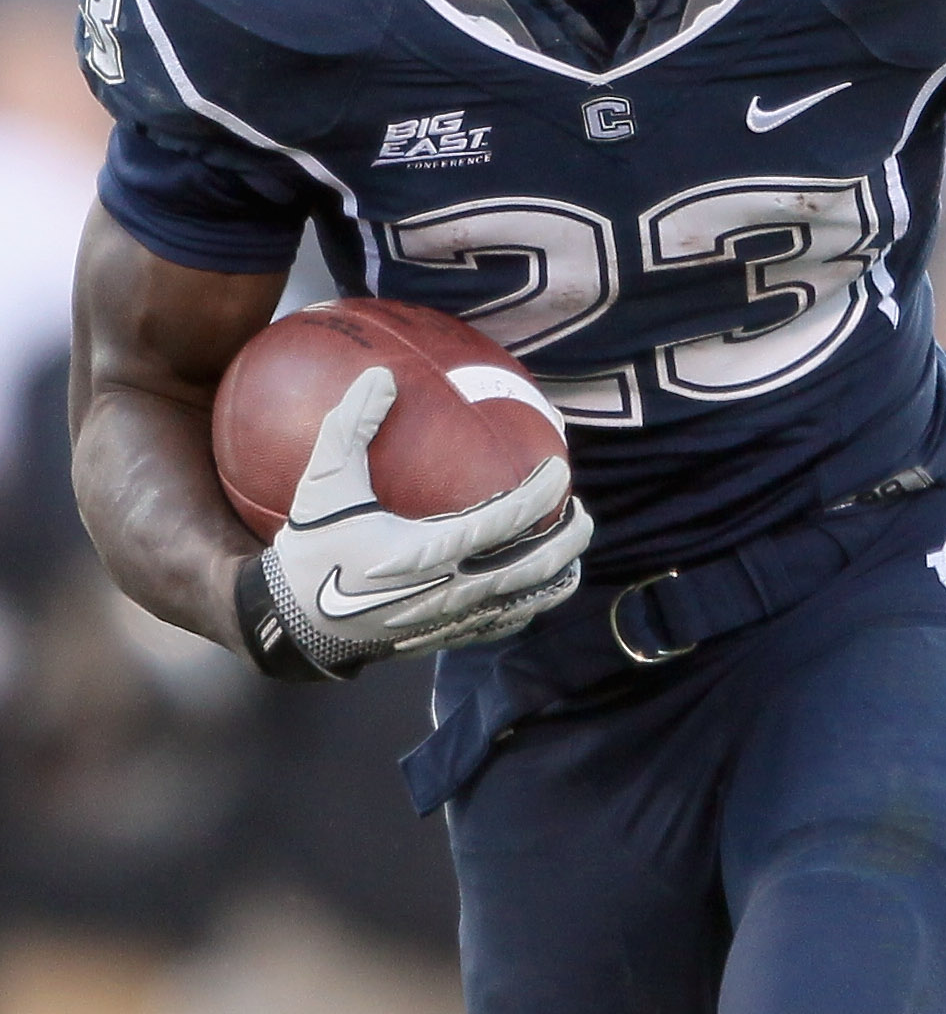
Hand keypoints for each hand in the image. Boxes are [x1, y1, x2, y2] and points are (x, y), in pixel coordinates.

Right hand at [258, 366, 590, 674]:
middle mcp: (449, 591)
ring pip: (525, 602)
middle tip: (584, 512)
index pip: (505, 523)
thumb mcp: (324, 483)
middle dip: (568, 540)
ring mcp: (451, 621)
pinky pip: (501, 624)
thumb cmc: (310, 549)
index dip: (539, 495)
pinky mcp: (445, 639)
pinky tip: (534, 585)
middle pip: (533, 569)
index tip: (560, 469)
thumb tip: (381, 374)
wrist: (292, 624)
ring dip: (557, 576)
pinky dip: (528, 603)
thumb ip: (352, 426)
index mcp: (428, 552)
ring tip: (572, 552)